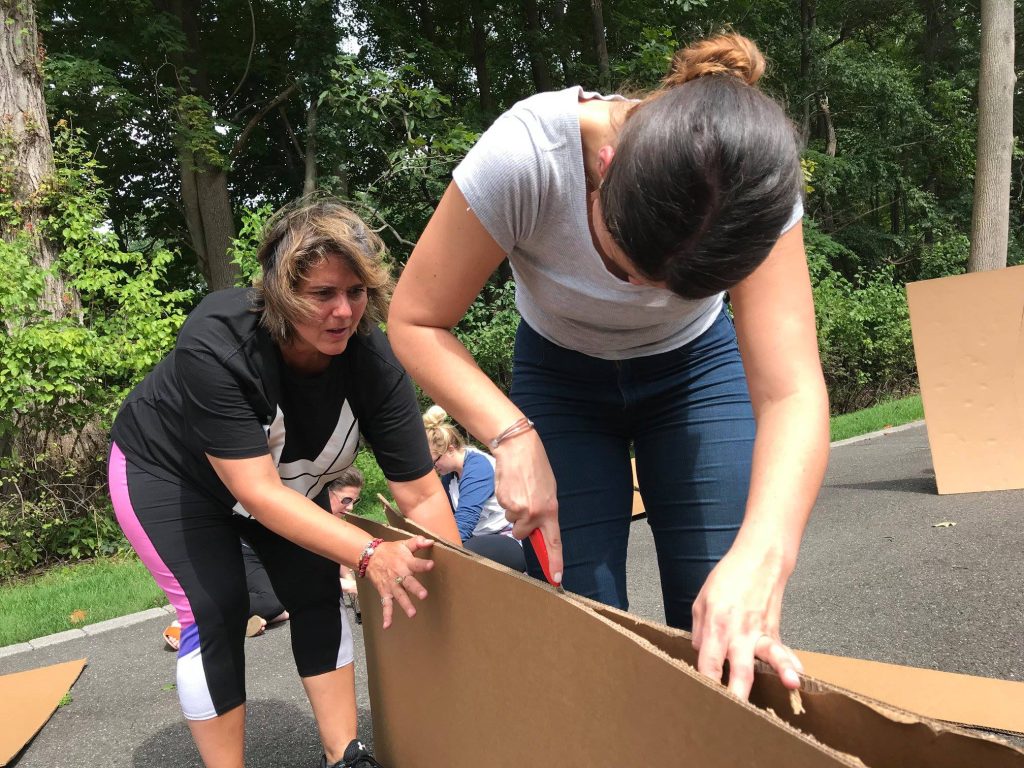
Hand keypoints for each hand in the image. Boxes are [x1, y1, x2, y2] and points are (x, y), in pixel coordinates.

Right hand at [364, 536, 434, 628]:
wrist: (370, 556)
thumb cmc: (391, 551)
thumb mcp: (404, 544)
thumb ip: (417, 542)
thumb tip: (430, 541)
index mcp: (406, 562)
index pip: (416, 563)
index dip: (423, 564)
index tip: (431, 565)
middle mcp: (399, 574)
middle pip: (408, 582)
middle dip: (416, 588)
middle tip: (424, 595)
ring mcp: (391, 585)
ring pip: (399, 595)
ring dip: (405, 604)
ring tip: (412, 614)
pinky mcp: (384, 592)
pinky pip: (385, 605)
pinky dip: (386, 615)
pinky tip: (387, 626)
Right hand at [492, 429, 562, 584]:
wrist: (517, 448)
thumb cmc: (535, 468)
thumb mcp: (548, 491)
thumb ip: (544, 512)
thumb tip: (538, 530)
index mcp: (550, 510)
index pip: (553, 542)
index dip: (555, 562)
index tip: (556, 579)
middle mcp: (534, 513)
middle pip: (522, 534)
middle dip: (521, 523)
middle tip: (524, 502)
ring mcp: (518, 508)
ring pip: (512, 521)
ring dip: (513, 509)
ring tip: (518, 490)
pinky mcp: (504, 502)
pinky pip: (504, 510)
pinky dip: (506, 501)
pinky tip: (510, 486)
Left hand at [690, 541, 802, 700]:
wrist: (759, 559)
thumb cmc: (728, 578)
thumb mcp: (702, 601)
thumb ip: (700, 632)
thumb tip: (700, 655)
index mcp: (716, 625)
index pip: (708, 661)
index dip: (706, 683)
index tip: (702, 702)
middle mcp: (739, 631)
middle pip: (739, 667)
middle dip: (738, 693)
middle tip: (734, 715)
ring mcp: (760, 631)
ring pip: (771, 656)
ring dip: (780, 672)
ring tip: (788, 687)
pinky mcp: (775, 630)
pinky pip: (783, 650)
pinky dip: (792, 665)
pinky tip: (798, 678)